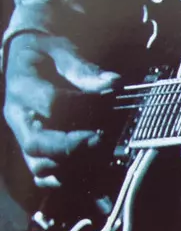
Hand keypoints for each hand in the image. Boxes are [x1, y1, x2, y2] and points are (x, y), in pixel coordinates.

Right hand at [4, 33, 119, 188]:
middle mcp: (18, 117)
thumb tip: (113, 83)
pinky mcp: (31, 149)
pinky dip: (64, 180)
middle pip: (36, 144)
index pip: (51, 104)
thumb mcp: (61, 50)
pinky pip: (41, 176)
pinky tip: (89, 173)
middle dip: (71, 147)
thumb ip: (83, 68)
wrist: (22, 55)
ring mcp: (22, 136)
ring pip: (39, 166)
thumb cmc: (45, 52)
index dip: (81, 108)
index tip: (107, 105)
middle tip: (101, 141)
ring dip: (71, 167)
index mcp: (23, 87)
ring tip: (99, 156)